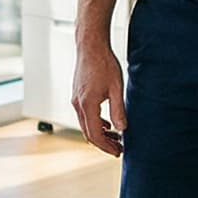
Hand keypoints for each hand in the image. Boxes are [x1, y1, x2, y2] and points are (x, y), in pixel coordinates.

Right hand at [71, 37, 124, 156]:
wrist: (91, 46)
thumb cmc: (104, 63)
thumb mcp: (116, 87)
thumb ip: (118, 109)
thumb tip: (122, 129)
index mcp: (87, 104)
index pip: (95, 134)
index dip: (107, 146)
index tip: (118, 151)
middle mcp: (78, 104)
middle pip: (89, 133)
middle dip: (104, 143)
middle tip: (119, 149)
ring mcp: (76, 100)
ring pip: (86, 125)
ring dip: (100, 134)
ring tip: (116, 138)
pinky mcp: (77, 95)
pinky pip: (84, 116)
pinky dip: (95, 124)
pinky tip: (107, 124)